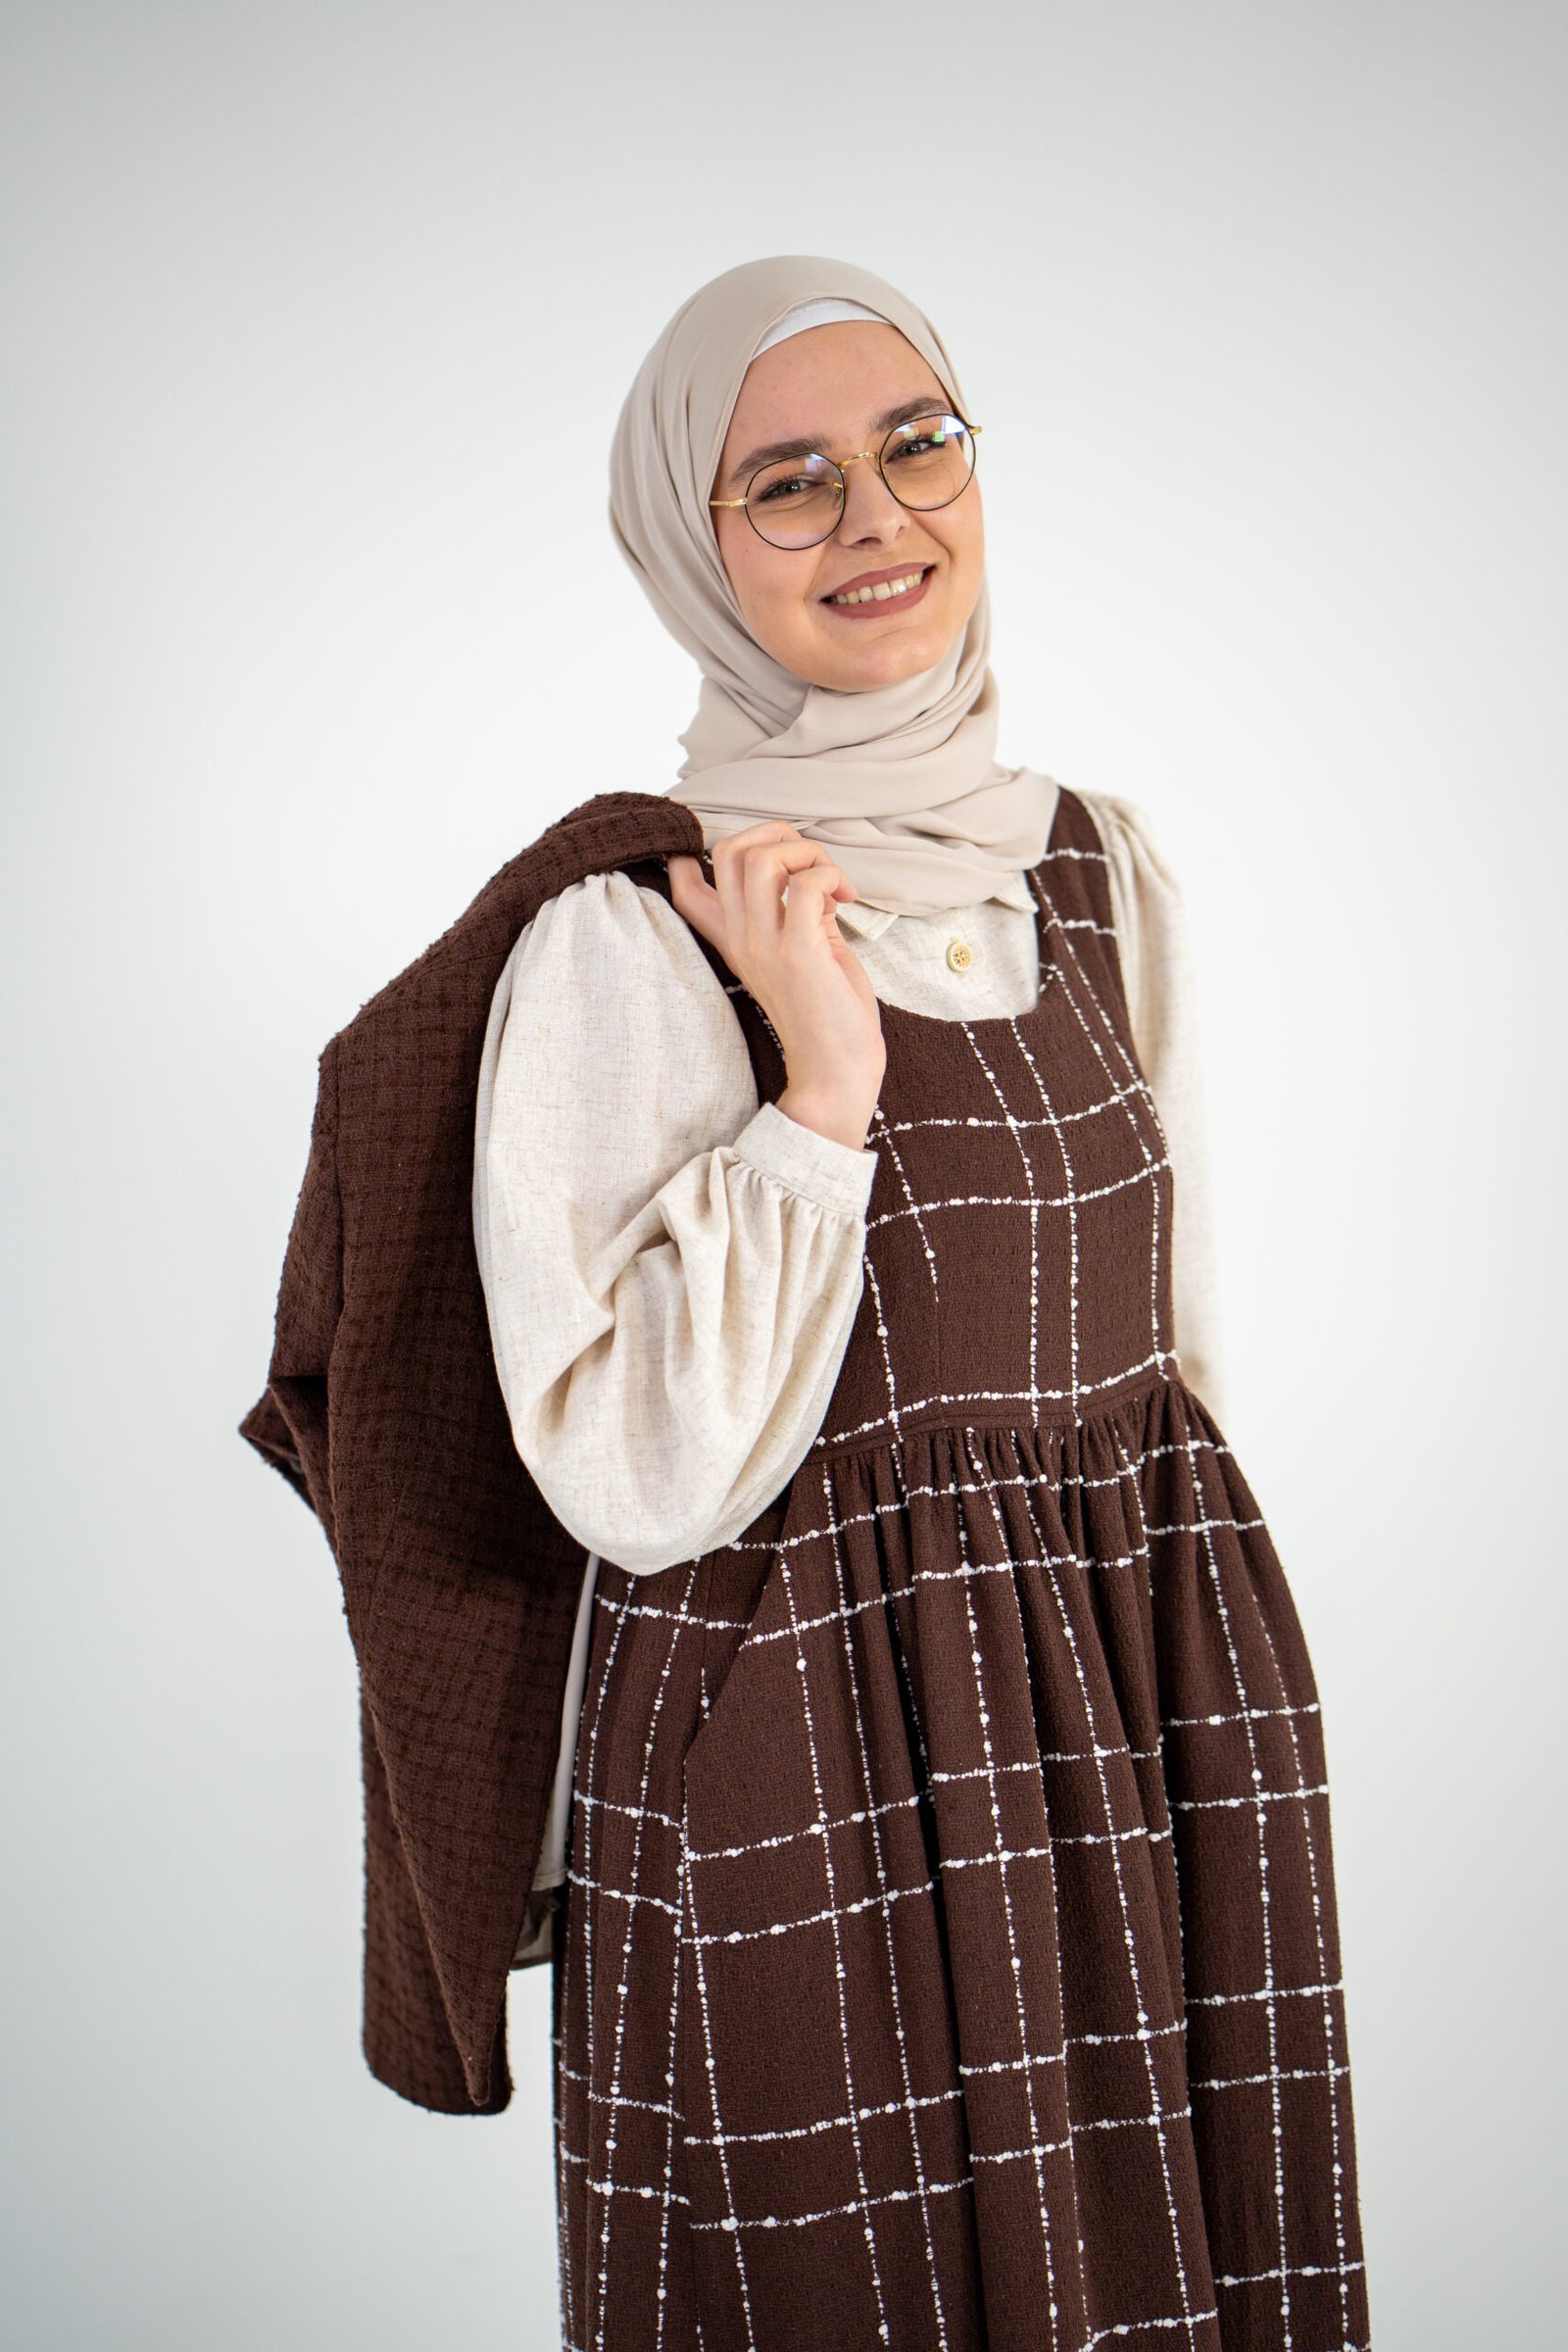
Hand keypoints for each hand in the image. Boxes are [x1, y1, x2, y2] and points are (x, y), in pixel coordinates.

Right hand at [669, 822, 885, 1149]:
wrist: (836, 1070)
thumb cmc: (826, 1011)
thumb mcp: (798, 950)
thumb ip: (792, 908)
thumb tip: (805, 865)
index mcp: (732, 939)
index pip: (684, 885)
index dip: (705, 849)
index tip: (761, 852)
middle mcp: (739, 939)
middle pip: (729, 850)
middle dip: (780, 835)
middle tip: (813, 865)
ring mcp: (765, 946)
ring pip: (764, 858)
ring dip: (809, 854)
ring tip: (832, 882)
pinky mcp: (798, 953)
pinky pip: (805, 884)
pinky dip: (831, 876)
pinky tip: (846, 898)